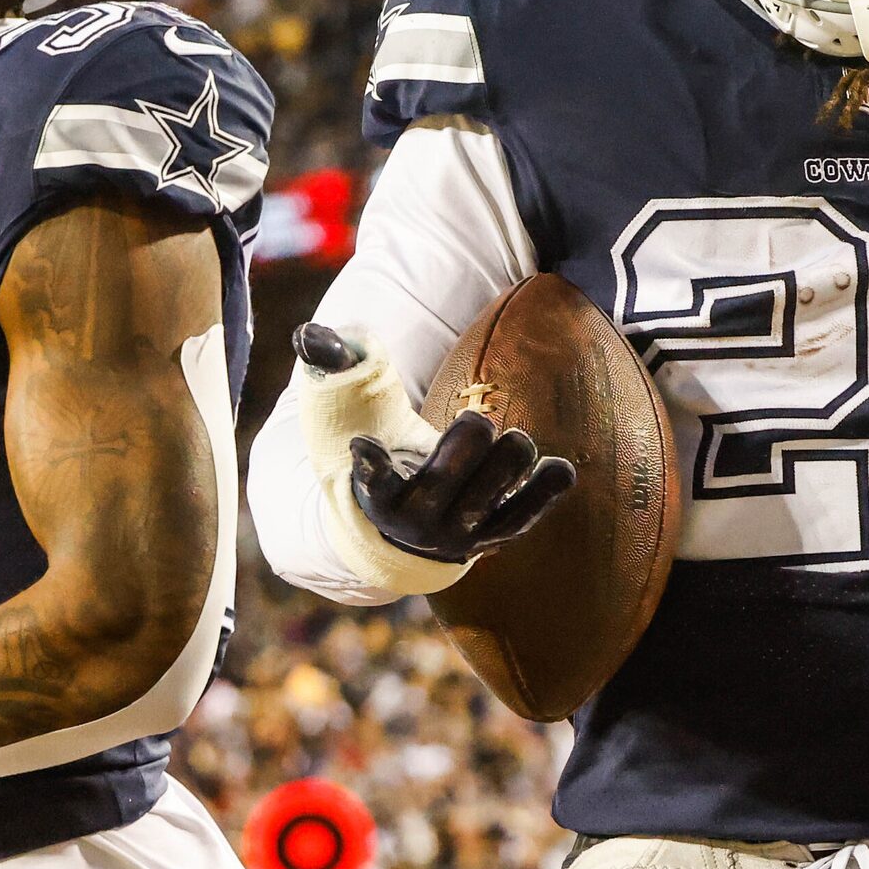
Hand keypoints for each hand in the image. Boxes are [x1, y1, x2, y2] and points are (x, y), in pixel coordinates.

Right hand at [297, 325, 575, 578]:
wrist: (408, 530)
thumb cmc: (382, 455)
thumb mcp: (353, 421)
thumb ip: (333, 371)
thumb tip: (310, 332)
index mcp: (379, 497)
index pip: (374, 483)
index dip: (372, 464)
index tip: (365, 445)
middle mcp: (420, 524)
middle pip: (450, 476)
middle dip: (467, 437)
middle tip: (471, 422)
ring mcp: (460, 534)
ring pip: (494, 493)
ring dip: (510, 455)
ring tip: (509, 439)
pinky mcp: (496, 536)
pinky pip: (527, 513)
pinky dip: (546, 488)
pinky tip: (558, 465)